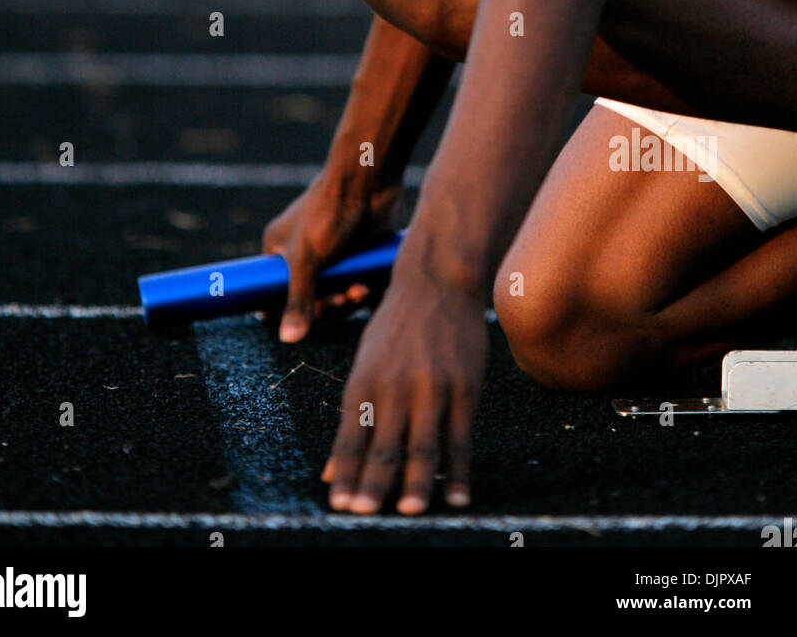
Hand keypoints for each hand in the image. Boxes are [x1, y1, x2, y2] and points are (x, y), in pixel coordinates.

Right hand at [262, 172, 398, 342]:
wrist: (368, 181)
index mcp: (279, 250)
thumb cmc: (329, 212)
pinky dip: (363, 290)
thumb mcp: (308, 258)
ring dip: (348, 298)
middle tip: (343, 298)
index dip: (290, 311)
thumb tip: (288, 339)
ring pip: (336, 295)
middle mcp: (303, 255)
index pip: (274, 295)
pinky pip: (355, 285)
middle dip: (328, 304)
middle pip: (310, 301)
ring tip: (361, 288)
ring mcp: (331, 256)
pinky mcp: (356, 256)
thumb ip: (298, 298)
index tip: (308, 317)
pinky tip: (370, 285)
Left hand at [322, 268, 487, 513]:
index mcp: (364, 381)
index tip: (339, 504)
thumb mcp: (366, 362)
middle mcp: (395, 387)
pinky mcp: (464, 388)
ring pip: (422, 448)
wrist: (437, 281)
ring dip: (414, 486)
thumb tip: (332, 468)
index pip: (351, 438)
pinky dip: (458, 472)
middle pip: (383, 448)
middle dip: (372, 487)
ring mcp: (432, 388)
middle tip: (363, 516)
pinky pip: (461, 439)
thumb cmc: (396, 325)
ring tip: (407, 513)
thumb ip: (353, 416)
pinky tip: (455, 496)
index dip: (345, 474)